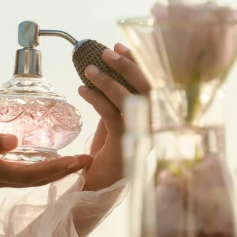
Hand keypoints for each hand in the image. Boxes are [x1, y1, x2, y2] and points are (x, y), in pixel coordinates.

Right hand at [0, 132, 91, 236]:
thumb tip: (15, 142)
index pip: (37, 173)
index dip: (62, 168)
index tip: (83, 161)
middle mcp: (0, 179)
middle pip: (40, 178)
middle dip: (66, 170)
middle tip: (90, 160)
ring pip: (33, 177)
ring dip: (56, 170)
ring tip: (75, 161)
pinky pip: (23, 173)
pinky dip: (40, 167)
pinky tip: (46, 158)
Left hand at [78, 43, 149, 191]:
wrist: (98, 189)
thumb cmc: (107, 157)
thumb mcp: (115, 125)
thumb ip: (117, 104)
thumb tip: (106, 75)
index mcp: (154, 118)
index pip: (153, 84)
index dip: (139, 63)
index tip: (121, 46)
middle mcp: (153, 126)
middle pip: (148, 88)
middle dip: (127, 66)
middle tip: (107, 51)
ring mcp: (141, 136)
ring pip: (130, 100)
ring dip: (108, 81)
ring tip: (89, 70)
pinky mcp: (124, 145)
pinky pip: (111, 114)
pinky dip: (96, 98)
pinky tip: (82, 91)